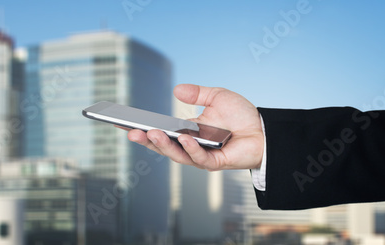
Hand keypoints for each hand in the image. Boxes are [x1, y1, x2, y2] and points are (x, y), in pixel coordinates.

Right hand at [126, 84, 263, 170]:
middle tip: (130, 132)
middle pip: (162, 146)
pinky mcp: (214, 163)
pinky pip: (198, 158)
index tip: (121, 123)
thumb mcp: (217, 97)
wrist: (263, 130)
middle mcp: (189, 146)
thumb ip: (197, 93)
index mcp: (186, 132)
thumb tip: (176, 90)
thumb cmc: (241, 116)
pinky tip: (184, 138)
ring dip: (163, 145)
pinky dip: (190, 149)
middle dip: (146, 140)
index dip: (141, 129)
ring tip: (151, 133)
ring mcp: (200, 156)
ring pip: (176, 155)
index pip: (159, 131)